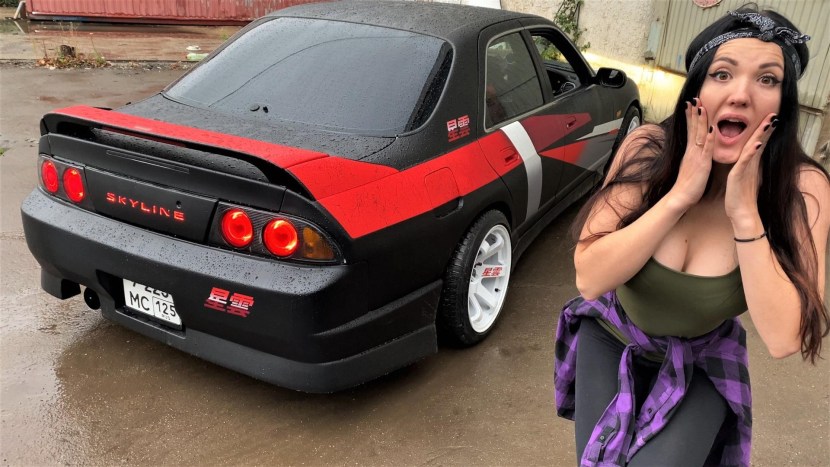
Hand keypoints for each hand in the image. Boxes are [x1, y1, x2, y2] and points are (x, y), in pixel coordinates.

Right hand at [668, 98, 713, 210]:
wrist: (680, 197)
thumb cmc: (687, 185)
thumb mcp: (689, 167)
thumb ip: (692, 157)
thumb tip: (693, 150)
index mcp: (690, 152)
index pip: (690, 130)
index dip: (691, 117)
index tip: (691, 104)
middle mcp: (692, 151)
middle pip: (693, 128)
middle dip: (694, 113)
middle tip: (694, 99)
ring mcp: (696, 157)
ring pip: (699, 135)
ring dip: (700, 121)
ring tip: (701, 107)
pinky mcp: (702, 164)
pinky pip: (706, 149)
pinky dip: (709, 139)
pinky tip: (711, 129)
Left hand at [725, 113, 776, 227]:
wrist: (740, 212)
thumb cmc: (740, 195)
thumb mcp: (742, 176)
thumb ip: (746, 166)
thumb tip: (748, 158)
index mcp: (749, 163)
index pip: (758, 142)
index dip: (764, 130)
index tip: (771, 117)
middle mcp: (750, 164)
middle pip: (759, 141)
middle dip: (766, 128)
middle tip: (774, 114)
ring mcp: (746, 169)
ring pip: (754, 148)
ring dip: (761, 135)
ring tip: (769, 122)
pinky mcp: (740, 175)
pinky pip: (746, 161)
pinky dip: (752, 152)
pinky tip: (758, 143)